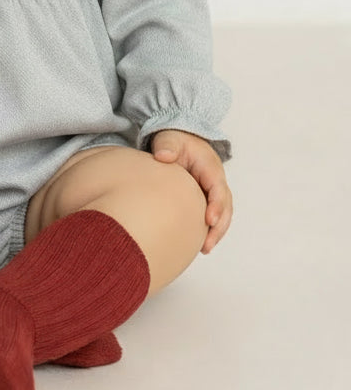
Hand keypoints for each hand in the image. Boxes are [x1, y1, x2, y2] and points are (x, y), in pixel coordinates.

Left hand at [149, 129, 232, 254]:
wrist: (179, 141)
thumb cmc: (176, 141)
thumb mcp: (170, 139)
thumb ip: (168, 147)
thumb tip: (163, 157)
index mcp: (210, 168)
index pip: (218, 189)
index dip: (216, 205)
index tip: (209, 220)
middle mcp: (216, 181)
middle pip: (226, 206)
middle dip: (219, 227)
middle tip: (207, 245)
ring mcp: (212, 192)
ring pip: (222, 215)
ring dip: (216, 233)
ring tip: (204, 249)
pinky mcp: (206, 199)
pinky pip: (213, 216)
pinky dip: (210, 230)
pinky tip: (198, 244)